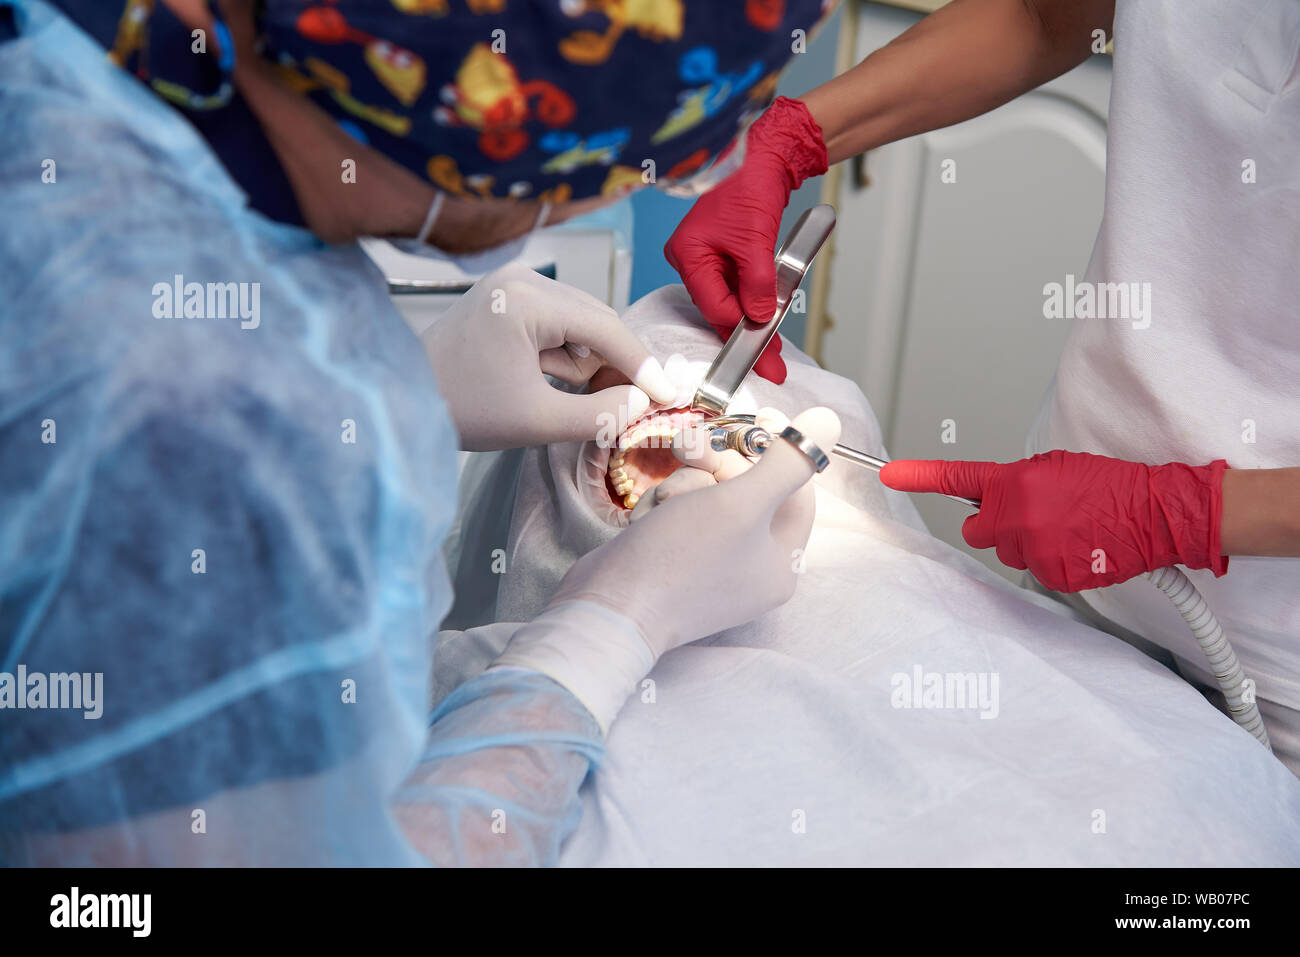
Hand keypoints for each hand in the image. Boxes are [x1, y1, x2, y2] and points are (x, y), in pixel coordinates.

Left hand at [422, 263, 676, 450]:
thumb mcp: (536, 421)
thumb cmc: (462, 408)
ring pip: (583, 321)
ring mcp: (514, 280)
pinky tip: (544, 374)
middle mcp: (523, 277)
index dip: (642, 366)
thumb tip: (643, 404)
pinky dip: (565, 351)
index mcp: (525, 300)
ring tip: (552, 389)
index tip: (670, 396)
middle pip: (598, 320)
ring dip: (585, 359)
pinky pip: (560, 320)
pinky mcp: (508, 292)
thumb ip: (598, 415)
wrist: (401, 396)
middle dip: (612, 364)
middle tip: (621, 405)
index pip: (606, 330)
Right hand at [493, 408, 841, 729]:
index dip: (778, 451)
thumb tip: (829, 421)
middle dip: (715, 466)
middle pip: (749, 491)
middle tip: (687, 447)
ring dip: (682, 487)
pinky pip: (680, 518)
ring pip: (708, 498)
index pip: (797, 491)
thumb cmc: (679, 559)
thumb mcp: (741, 502)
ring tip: (662, 504)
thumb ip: (787, 461)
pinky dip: (663, 510)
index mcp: (781, 564)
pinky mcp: (674, 565)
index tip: (757, 416)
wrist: (607, 608)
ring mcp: (712, 569)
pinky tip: (647, 522)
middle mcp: (752, 570)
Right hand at [663, 97, 827, 384]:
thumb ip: (759, 284)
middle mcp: (692, 258)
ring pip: (730, 300)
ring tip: (775, 346)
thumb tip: (760, 318)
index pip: (713, 305)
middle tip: (771, 364)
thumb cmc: (750, 184)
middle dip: (747, 334)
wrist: (765, 153)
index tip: (763, 353)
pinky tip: (771, 317)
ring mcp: (706, 256)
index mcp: (688, 254)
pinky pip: (737, 285)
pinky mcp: (724, 253)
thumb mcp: (756, 241)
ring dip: (753, 319)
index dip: (740, 330)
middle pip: (719, 308)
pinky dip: (755, 300)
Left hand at [880, 450, 1228, 592]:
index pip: (956, 479)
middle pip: (977, 531)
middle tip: (1031, 516)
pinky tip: (1077, 547)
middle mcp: (1017, 517)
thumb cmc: (1111, 486)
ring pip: (1008, 553)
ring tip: (1067, 529)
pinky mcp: (1052, 574)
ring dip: (1027, 544)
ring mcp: (1033, 549)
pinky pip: (1035, 571)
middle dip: (996, 526)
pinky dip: (1052, 563)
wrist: (1155, 512)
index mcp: (1014, 483)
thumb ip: (1015, 482)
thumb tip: (994, 497)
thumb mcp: (1055, 467)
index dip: (918, 476)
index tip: (888, 473)